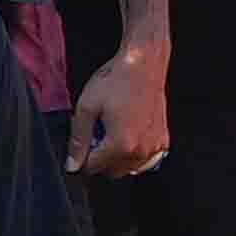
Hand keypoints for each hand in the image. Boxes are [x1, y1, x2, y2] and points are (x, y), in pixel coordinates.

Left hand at [67, 40, 171, 181]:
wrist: (143, 64)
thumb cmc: (116, 81)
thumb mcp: (87, 107)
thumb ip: (78, 139)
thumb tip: (73, 164)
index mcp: (120, 144)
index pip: (93, 167)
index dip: (82, 156)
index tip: (84, 141)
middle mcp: (140, 151)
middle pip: (111, 171)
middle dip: (100, 157)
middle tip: (98, 132)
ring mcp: (154, 147)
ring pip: (128, 168)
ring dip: (117, 157)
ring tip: (114, 131)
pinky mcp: (163, 140)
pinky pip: (145, 159)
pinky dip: (134, 153)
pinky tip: (129, 132)